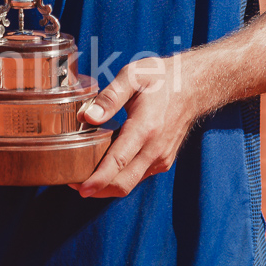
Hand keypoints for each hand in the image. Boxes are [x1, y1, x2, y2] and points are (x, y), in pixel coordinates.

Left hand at [73, 56, 196, 198]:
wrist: (194, 86)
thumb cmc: (161, 78)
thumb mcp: (132, 76)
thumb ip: (109, 97)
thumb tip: (87, 117)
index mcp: (145, 128)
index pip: (119, 161)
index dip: (98, 178)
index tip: (80, 188)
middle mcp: (155, 149)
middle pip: (123, 182)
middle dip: (96, 188)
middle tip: (71, 182)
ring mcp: (161, 158)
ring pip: (130, 183)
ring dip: (106, 185)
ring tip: (82, 175)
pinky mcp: (163, 161)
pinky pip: (137, 176)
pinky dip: (119, 177)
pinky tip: (103, 165)